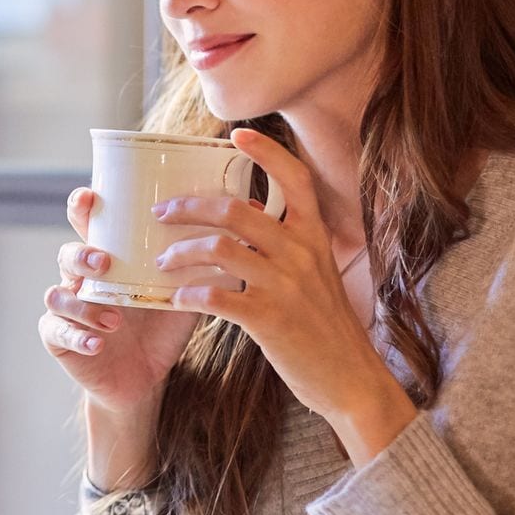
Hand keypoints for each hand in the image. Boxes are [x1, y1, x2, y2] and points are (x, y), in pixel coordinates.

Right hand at [38, 188, 199, 422]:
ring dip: (83, 303)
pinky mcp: (60, 341)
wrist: (143, 379)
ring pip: (58, 295)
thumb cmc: (161, 326)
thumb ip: (206, 256)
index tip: (92, 197)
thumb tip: (248, 209)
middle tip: (104, 261)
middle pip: (67, 254)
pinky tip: (98, 344)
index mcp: (108, 258)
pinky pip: (59, 333)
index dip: (82, 208)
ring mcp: (69, 309)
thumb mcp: (184, 290)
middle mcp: (83, 279)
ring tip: (113, 315)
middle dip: (81, 254)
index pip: (88, 224)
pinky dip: (79, 338)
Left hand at [152, 128, 415, 463]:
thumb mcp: (318, 274)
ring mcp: (286, 286)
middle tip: (161, 213)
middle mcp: (302, 253)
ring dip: (181, 251)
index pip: (296, 179)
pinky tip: (177, 298)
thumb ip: (287, 244)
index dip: (267, 153)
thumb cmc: (328, 327)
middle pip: (236, 210)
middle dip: (190, 206)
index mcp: (316, 237)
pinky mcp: (270, 320)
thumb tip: (245, 212)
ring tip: (162, 261)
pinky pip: (218, 296)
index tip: (237, 135)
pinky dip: (191, 294)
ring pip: (220, 248)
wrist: (352, 379)